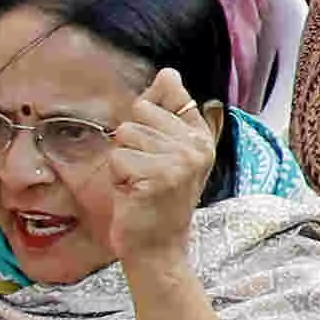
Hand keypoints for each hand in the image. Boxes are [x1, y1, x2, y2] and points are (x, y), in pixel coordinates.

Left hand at [99, 70, 217, 265]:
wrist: (158, 247)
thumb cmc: (157, 199)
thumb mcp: (169, 151)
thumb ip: (167, 110)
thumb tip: (168, 73)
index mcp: (202, 136)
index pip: (171, 93)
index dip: (149, 116)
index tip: (155, 149)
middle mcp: (197, 145)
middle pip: (140, 111)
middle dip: (131, 141)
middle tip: (144, 170)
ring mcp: (181, 161)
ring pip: (125, 134)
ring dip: (122, 161)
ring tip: (138, 182)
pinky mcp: (159, 177)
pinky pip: (118, 158)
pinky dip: (117, 178)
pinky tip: (133, 193)